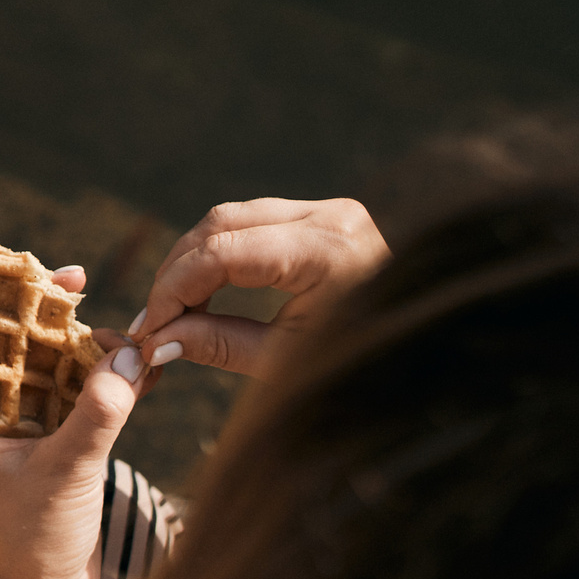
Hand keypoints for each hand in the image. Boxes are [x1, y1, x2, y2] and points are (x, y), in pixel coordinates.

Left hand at [0, 265, 145, 578]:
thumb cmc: (34, 541)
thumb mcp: (67, 471)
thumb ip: (98, 413)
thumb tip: (131, 355)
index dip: (9, 301)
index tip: (54, 276)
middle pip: (27, 346)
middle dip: (63, 319)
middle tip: (96, 298)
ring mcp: (34, 429)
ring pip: (64, 368)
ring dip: (98, 350)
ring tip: (135, 339)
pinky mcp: (67, 444)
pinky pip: (92, 397)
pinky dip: (116, 380)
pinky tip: (147, 363)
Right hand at [127, 198, 388, 378]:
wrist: (431, 355)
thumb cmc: (362, 366)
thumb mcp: (287, 362)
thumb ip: (219, 345)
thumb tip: (158, 342)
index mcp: (327, 251)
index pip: (221, 254)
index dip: (171, 291)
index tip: (147, 331)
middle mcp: (330, 216)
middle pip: (221, 225)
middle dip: (175, 272)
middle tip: (153, 322)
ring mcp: (331, 211)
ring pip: (233, 218)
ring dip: (193, 260)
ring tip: (173, 311)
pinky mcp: (328, 220)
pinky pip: (257, 224)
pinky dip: (221, 254)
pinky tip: (205, 294)